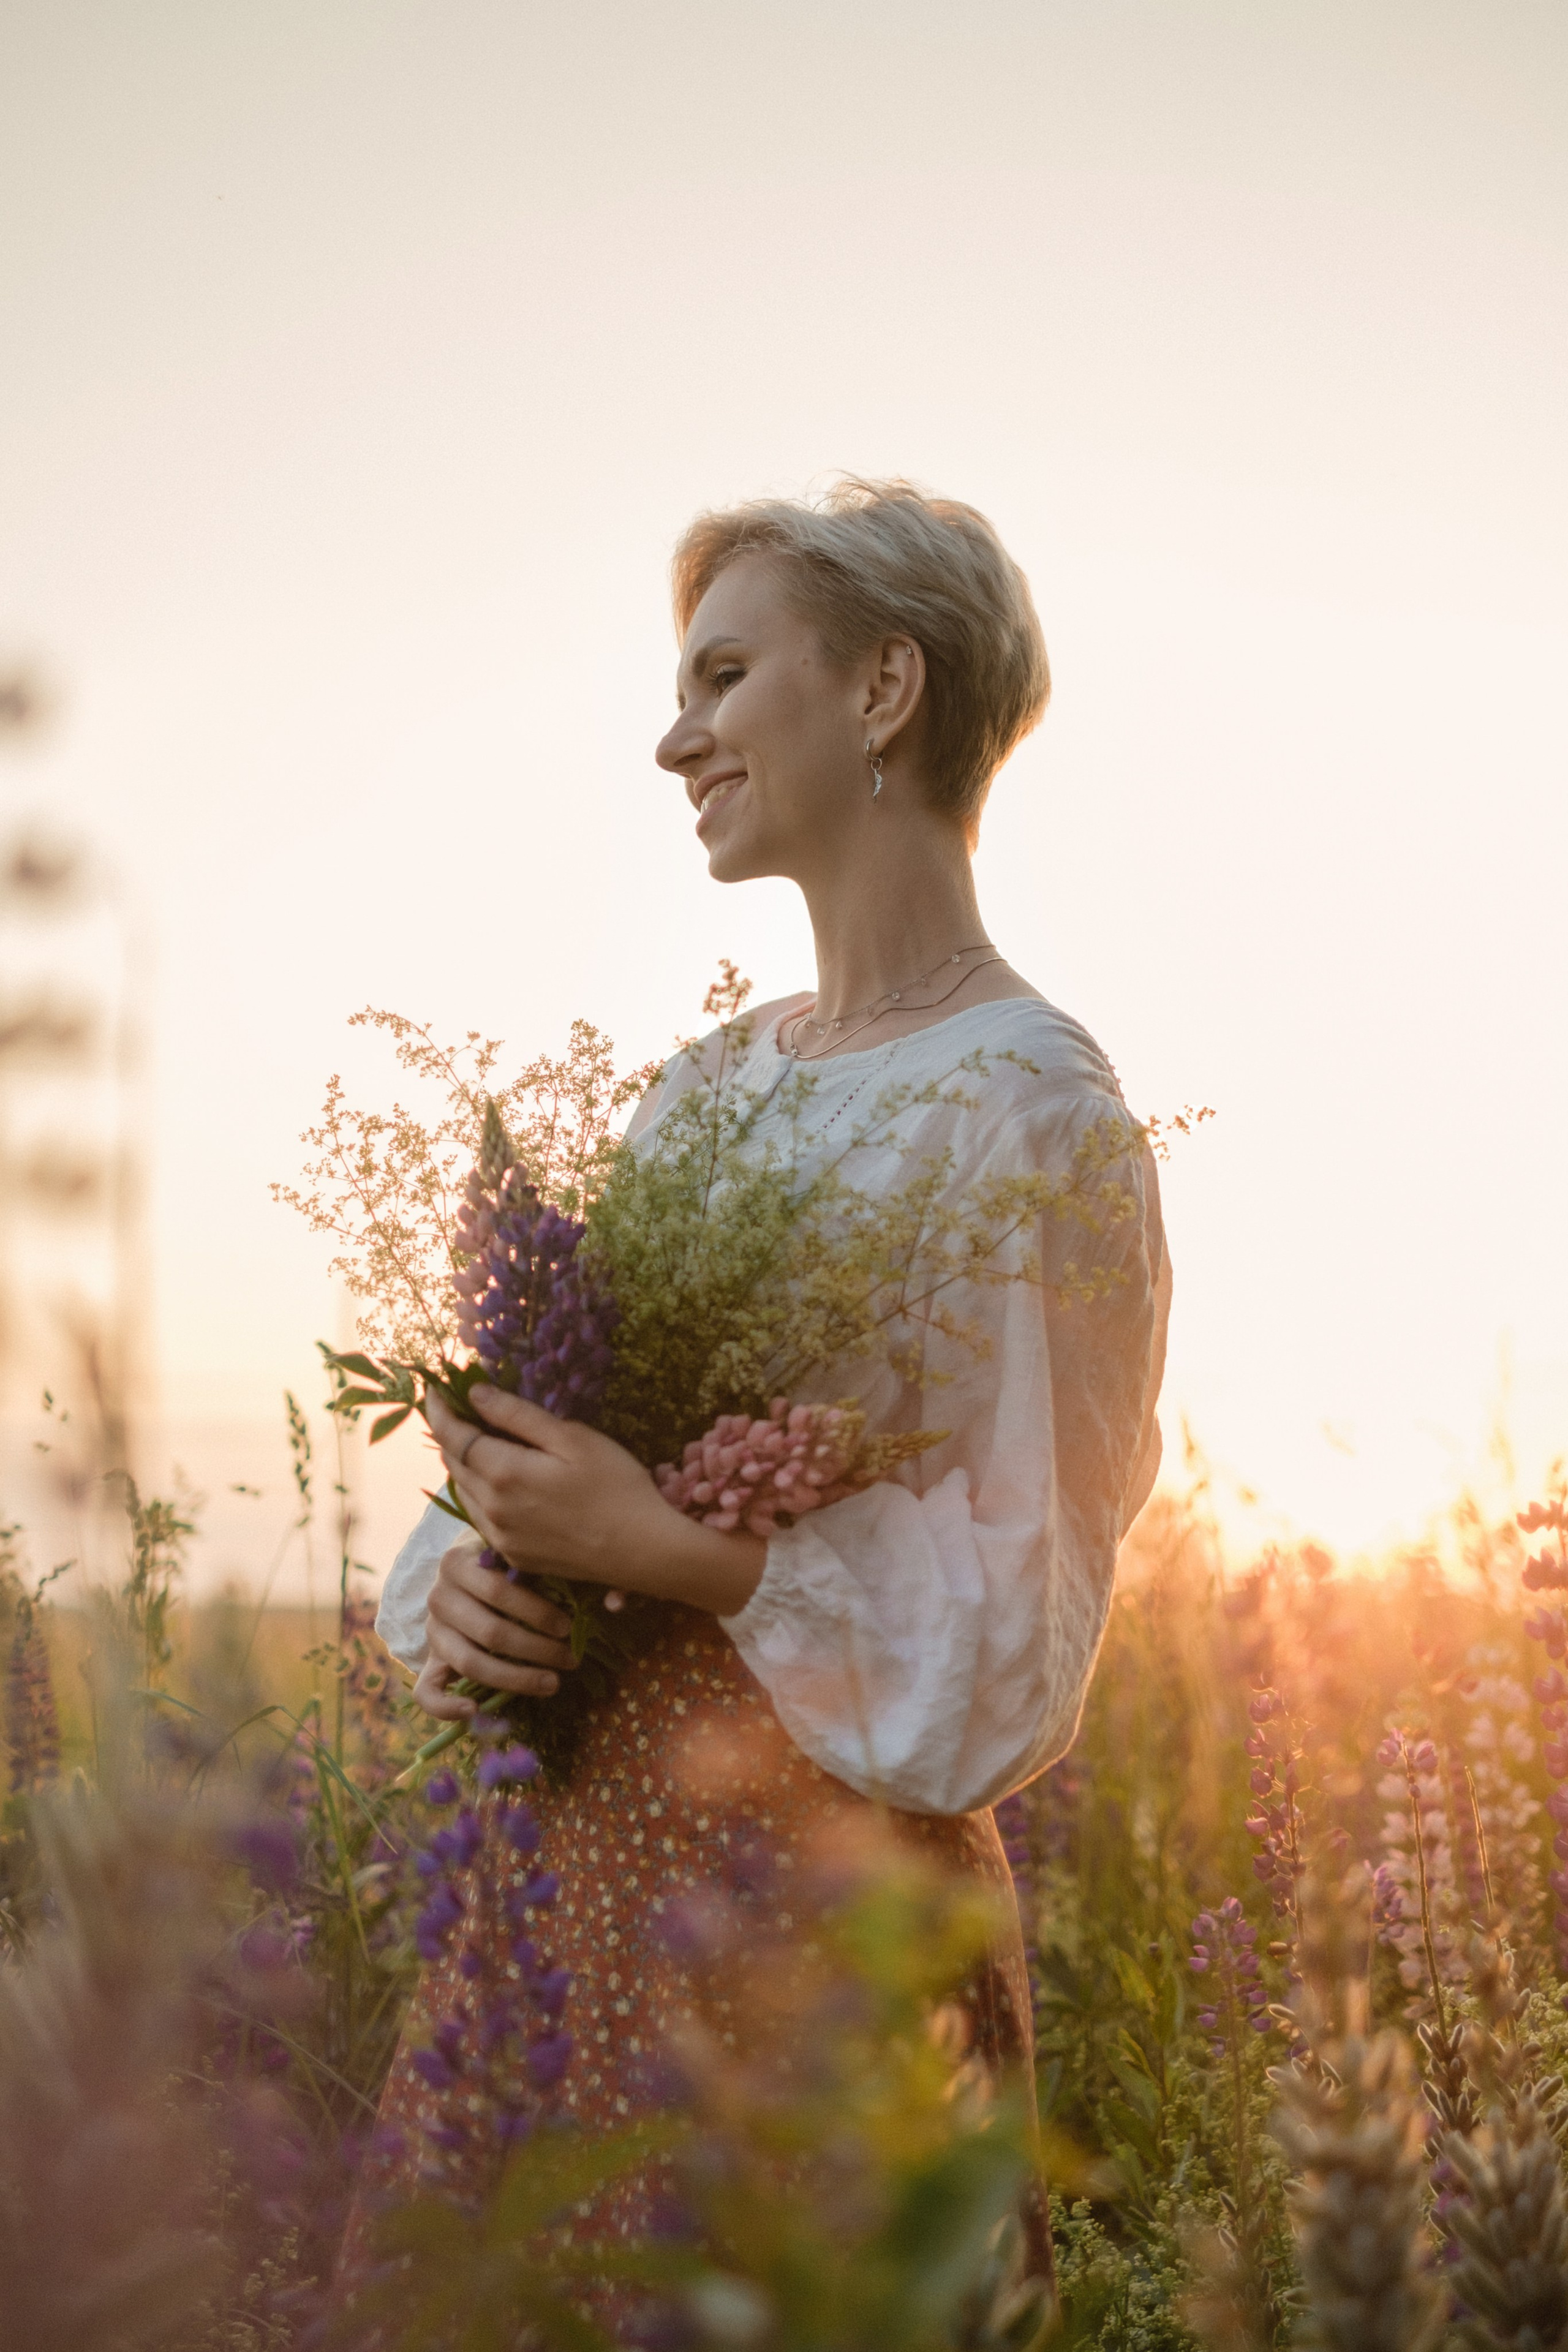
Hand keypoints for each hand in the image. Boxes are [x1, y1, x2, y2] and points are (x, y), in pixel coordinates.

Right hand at [411, 1534, 576, 1722]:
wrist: (465, 1571)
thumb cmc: (505, 1563)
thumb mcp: (524, 1556)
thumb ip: (560, 1571)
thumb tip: (616, 1602)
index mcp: (458, 1561)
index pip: (499, 1591)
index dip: (538, 1613)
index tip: (571, 1627)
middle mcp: (438, 1595)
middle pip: (491, 1631)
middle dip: (538, 1649)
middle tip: (573, 1659)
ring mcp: (432, 1630)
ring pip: (470, 1662)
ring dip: (515, 1678)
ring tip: (553, 1684)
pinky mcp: (429, 1660)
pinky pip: (426, 1692)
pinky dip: (446, 1707)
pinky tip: (475, 1713)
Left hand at [426, 1385, 767, 1616]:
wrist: (643, 1550)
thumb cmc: (616, 1485)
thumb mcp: (572, 1438)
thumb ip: (518, 1416)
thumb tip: (476, 1394)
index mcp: (503, 1474)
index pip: (453, 1436)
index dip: (439, 1410)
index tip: (432, 1389)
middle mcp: (491, 1509)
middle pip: (454, 1463)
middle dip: (450, 1433)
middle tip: (456, 1409)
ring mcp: (500, 1538)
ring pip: (465, 1492)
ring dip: (464, 1464)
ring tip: (478, 1440)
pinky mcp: (514, 1557)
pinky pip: (483, 1517)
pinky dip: (481, 1492)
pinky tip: (501, 1481)